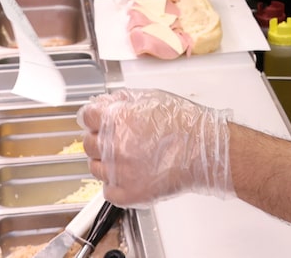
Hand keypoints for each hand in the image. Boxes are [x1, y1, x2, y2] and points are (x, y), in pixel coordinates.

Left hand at [80, 88, 232, 206]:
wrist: (205, 150)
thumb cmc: (185, 124)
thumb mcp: (151, 97)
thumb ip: (121, 99)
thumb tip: (103, 103)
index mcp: (116, 119)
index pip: (86, 116)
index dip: (93, 117)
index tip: (96, 120)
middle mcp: (114, 146)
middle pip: (87, 143)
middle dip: (98, 139)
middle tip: (116, 139)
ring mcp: (119, 172)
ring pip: (94, 168)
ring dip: (105, 162)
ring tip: (128, 158)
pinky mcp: (128, 194)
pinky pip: (107, 191)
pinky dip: (115, 184)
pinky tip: (129, 175)